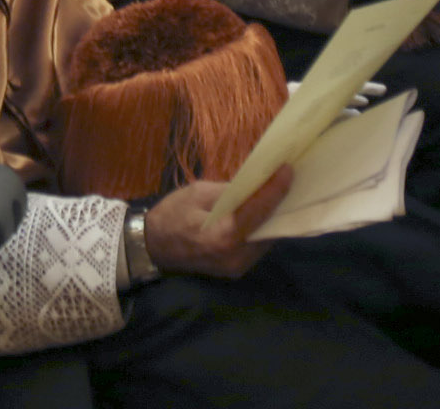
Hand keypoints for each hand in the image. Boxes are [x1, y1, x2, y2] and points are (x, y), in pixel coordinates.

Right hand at [143, 173, 284, 280]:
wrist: (151, 247)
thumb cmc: (171, 216)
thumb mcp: (198, 193)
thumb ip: (230, 192)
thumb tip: (256, 184)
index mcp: (224, 237)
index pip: (259, 211)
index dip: (276, 189)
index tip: (288, 169)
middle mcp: (236, 257)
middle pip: (269, 228)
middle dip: (278, 202)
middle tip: (285, 178)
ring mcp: (237, 267)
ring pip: (266, 239)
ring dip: (272, 216)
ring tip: (276, 191)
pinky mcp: (236, 270)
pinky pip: (257, 246)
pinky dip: (261, 228)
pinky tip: (261, 211)